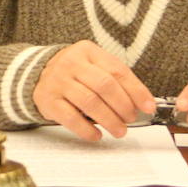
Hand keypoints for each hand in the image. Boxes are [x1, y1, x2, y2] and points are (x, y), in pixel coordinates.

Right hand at [32, 40, 154, 139]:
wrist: (39, 75)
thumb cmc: (76, 73)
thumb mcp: (95, 66)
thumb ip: (118, 80)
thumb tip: (144, 104)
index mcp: (88, 51)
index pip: (117, 71)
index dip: (136, 91)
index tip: (148, 107)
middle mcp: (70, 62)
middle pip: (104, 85)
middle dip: (123, 106)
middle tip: (130, 119)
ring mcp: (57, 80)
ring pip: (89, 102)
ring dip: (109, 120)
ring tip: (119, 130)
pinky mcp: (47, 99)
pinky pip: (71, 118)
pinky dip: (87, 130)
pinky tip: (97, 135)